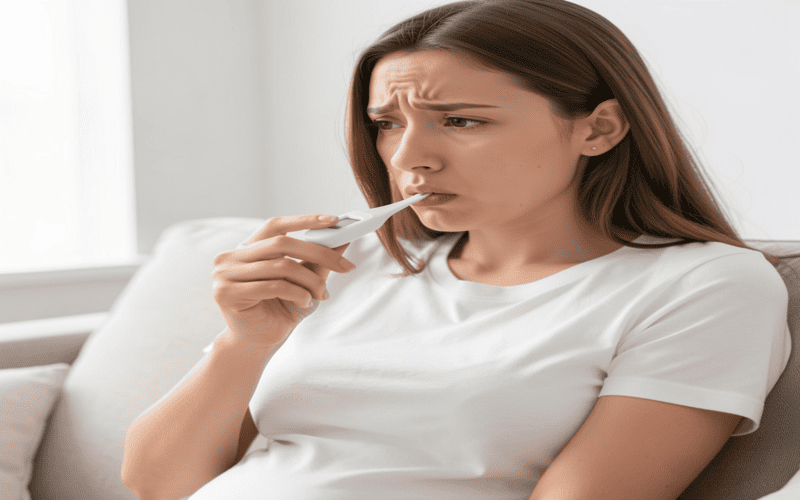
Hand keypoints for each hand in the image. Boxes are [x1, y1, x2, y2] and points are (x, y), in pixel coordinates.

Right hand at [211, 215, 354, 347]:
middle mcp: (230, 257)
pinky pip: (274, 286)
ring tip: (320, 294)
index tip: (333, 221)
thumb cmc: (279, 310)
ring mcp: (224, 275)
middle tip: (345, 266)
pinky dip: (297, 293)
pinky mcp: (227, 293)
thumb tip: (343, 239)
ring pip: (281, 266)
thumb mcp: (303, 281)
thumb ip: (316, 260)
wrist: (258, 344)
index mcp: (246, 249)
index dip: (304, 221)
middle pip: (282, 244)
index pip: (275, 225)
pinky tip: (305, 302)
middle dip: (319, 253)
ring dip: (310, 281)